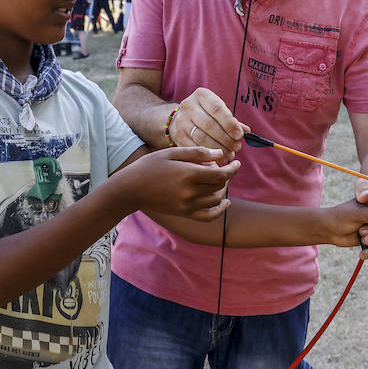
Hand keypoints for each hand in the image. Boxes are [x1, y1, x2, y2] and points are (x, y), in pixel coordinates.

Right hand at [122, 146, 238, 221]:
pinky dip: (220, 210)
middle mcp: (190, 192)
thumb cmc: (150, 166)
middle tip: (217, 167)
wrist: (131, 189)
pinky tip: (224, 202)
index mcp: (188, 174)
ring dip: (222, 189)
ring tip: (217, 179)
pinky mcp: (184, 213)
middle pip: (220, 186)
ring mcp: (187, 205)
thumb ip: (197, 153)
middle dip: (225, 175)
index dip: (233, 169)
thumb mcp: (172, 153)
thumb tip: (220, 154)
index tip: (237, 163)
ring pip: (216, 199)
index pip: (221, 174)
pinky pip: (208, 216)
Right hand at [171, 87, 247, 158]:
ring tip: (230, 154)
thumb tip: (246, 131)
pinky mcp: (177, 136)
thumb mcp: (218, 111)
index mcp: (201, 95)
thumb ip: (231, 120)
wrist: (180, 118)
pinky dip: (207, 155)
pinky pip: (193, 148)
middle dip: (226, 138)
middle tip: (237, 147)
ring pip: (201, 138)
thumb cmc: (206, 114)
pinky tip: (217, 159)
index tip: (240, 135)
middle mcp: (188, 106)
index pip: (217, 109)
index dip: (229, 123)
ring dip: (218, 149)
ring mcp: (180, 121)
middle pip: (209, 125)